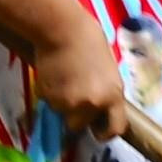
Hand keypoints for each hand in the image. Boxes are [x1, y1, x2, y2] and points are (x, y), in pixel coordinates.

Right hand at [32, 19, 127, 142]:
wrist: (63, 29)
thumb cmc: (90, 43)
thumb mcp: (108, 73)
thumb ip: (105, 94)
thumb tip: (97, 110)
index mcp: (113, 97)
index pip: (114, 129)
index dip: (104, 132)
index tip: (97, 130)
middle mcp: (91, 104)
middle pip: (78, 125)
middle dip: (75, 115)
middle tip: (73, 96)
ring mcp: (67, 102)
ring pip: (60, 113)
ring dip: (60, 102)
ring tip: (63, 79)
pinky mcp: (47, 97)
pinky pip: (47, 102)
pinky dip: (49, 93)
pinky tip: (53, 75)